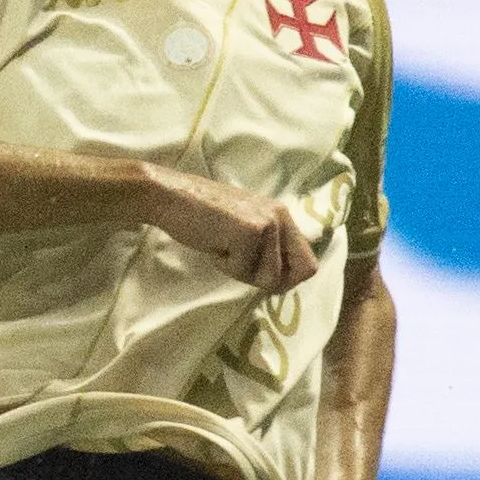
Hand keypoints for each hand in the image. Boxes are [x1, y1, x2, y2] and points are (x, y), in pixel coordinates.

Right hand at [141, 168, 318, 291]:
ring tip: (222, 247)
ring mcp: (267, 224)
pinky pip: (242, 270)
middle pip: (297, 274)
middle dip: (268, 280)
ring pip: (269, 277)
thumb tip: (280, 282)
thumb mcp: (243, 228)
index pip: (308, 262)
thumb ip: (266, 248)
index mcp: (282, 216)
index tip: (260, 277)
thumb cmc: (200, 216)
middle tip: (238, 263)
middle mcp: (281, 217)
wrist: (171, 197)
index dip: (288, 279)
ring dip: (240, 271)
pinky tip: (212, 243)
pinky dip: (223, 265)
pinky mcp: (250, 232)